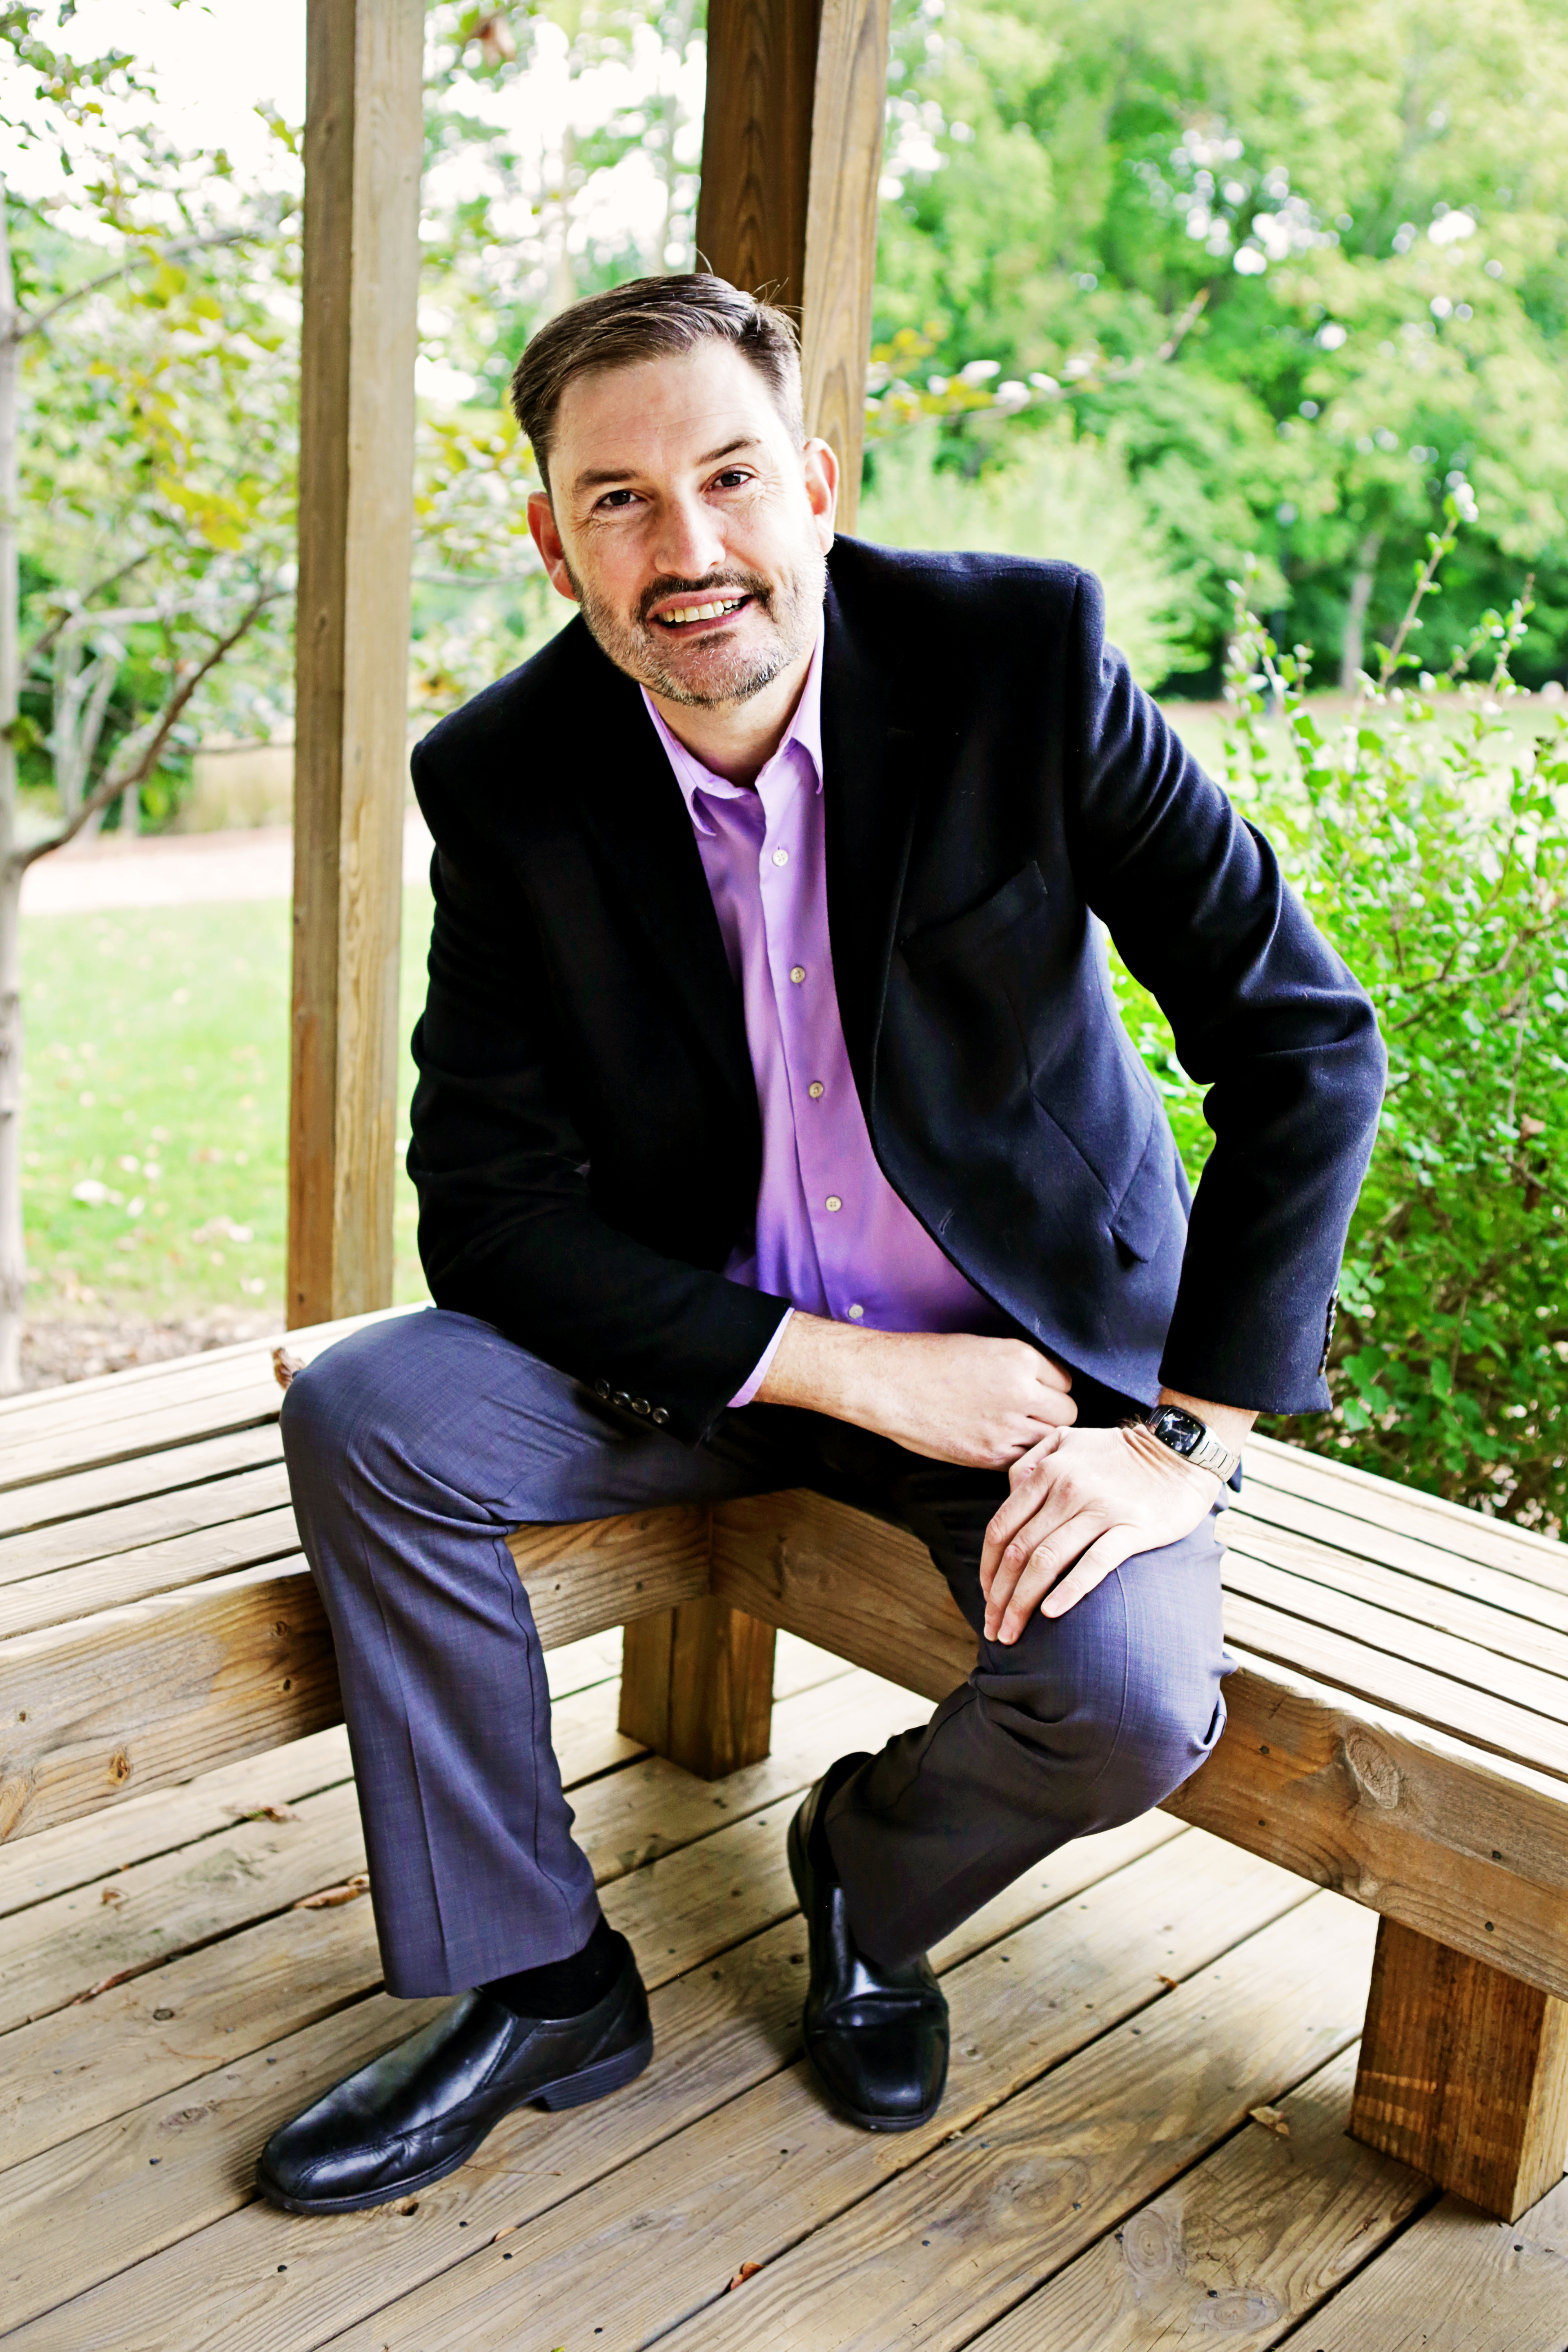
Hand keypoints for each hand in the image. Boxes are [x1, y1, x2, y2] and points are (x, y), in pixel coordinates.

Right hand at [756, 1316, 1074, 1467]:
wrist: (886, 1382)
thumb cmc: (928, 1359)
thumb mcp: (983, 1347)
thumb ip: (1019, 1367)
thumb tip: (1043, 1386)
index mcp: (1020, 1359)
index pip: (1066, 1381)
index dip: (1052, 1387)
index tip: (1038, 1390)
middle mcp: (1020, 1394)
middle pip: (1067, 1414)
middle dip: (1052, 1414)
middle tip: (1032, 1413)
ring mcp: (1005, 1429)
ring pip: (1049, 1442)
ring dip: (1038, 1438)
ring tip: (1015, 1429)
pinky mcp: (987, 1455)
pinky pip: (1022, 1461)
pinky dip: (1017, 1455)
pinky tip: (997, 1442)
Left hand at [979, 1423, 1220, 1641]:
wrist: (1180, 1451)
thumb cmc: (1120, 1453)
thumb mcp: (1067, 1441)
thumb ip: (1032, 1463)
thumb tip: (1007, 1496)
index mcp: (1048, 1471)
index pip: (1002, 1528)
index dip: (987, 1569)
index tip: (985, 1597)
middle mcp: (1068, 1489)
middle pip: (1019, 1551)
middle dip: (999, 1597)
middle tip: (992, 1628)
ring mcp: (1100, 1510)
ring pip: (1047, 1561)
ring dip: (1022, 1603)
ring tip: (1011, 1633)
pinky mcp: (1132, 1528)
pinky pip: (1094, 1563)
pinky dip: (1069, 1590)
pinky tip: (1050, 1614)